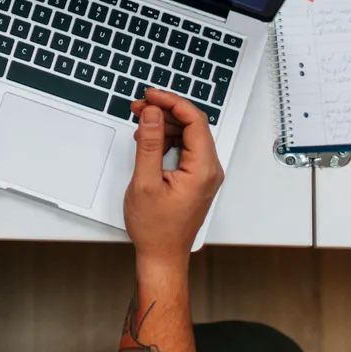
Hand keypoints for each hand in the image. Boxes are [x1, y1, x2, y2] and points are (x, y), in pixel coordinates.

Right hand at [121, 89, 224, 273]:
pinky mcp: (196, 178)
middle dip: (165, 111)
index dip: (172, 102)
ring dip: (165, 124)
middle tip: (140, 106)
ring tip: (140, 122)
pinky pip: (185, 148)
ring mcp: (205, 174)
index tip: (151, 96)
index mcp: (203, 170)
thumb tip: (152, 114)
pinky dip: (167, 139)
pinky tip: (149, 140)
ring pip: (188, 135)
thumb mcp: (145, 182)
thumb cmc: (155, 229)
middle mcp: (210, 170)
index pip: (195, 120)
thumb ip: (149, 143)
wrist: (161, 256)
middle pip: (193, 125)